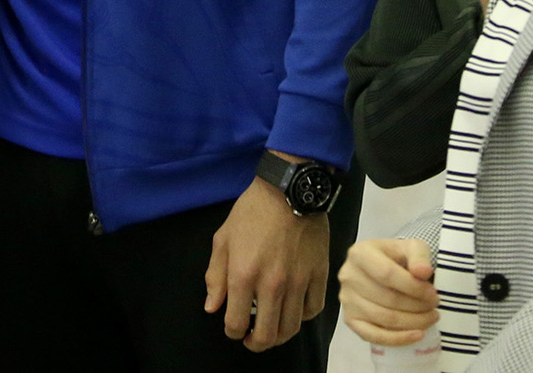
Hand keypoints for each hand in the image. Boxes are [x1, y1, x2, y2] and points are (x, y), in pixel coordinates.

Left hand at [204, 175, 331, 350]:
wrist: (289, 189)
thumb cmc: (251, 212)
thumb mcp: (223, 239)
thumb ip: (215, 276)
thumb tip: (213, 308)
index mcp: (243, 276)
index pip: (236, 324)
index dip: (232, 332)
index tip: (233, 328)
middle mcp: (272, 285)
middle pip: (267, 335)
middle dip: (256, 343)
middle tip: (252, 339)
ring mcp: (299, 282)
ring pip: (291, 328)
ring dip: (279, 335)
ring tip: (272, 330)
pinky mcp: (319, 275)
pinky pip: (313, 310)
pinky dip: (302, 316)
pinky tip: (293, 310)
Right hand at [339, 237, 437, 346]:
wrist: (384, 268)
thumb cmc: (397, 257)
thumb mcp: (411, 247)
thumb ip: (419, 256)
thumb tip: (423, 272)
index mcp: (360, 253)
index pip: (387, 274)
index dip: (413, 288)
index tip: (433, 294)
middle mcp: (349, 276)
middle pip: (387, 298)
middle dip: (417, 306)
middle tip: (435, 307)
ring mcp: (347, 300)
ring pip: (383, 318)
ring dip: (412, 322)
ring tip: (430, 317)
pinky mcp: (350, 319)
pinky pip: (373, 336)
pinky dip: (398, 339)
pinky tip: (417, 334)